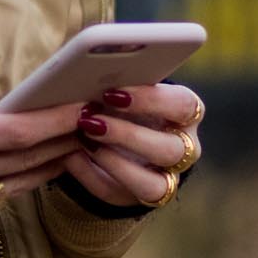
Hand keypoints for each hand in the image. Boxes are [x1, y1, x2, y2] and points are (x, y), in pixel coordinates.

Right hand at [0, 101, 86, 235]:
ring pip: (13, 186)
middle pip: (24, 162)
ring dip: (46, 167)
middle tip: (91, 127)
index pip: (16, 133)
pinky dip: (12, 184)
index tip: (81, 109)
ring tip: (73, 150)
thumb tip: (0, 117)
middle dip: (61, 143)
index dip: (54, 123)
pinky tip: (31, 172)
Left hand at [57, 82, 205, 209]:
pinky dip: (90, 176)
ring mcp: (167, 177)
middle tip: (91, 120)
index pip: (182, 105)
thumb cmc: (123, 96)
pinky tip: (70, 156)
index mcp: (187, 111)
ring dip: (114, 163)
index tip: (113, 92)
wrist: (121, 129)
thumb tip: (88, 60)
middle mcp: (185, 148)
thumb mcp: (124, 82)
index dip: (150, 99)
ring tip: (83, 140)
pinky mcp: (138, 196)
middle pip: (170, 149)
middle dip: (128, 135)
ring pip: (152, 184)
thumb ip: (116, 74)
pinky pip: (117, 194)